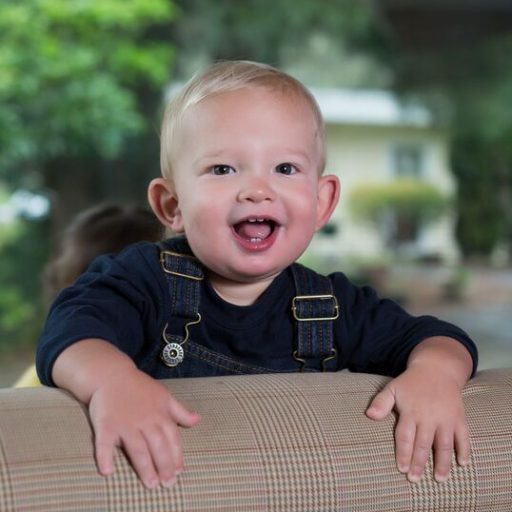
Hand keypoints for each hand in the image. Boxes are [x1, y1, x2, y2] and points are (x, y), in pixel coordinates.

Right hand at [89, 367, 200, 488]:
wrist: (112, 374)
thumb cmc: (140, 388)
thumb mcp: (164, 396)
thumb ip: (180, 411)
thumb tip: (198, 420)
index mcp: (160, 414)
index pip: (172, 438)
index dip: (177, 455)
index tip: (179, 472)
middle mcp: (145, 420)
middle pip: (157, 446)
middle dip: (165, 465)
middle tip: (168, 484)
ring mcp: (125, 423)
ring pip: (137, 448)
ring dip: (144, 467)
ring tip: (151, 483)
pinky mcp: (106, 425)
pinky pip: (104, 443)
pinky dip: (105, 457)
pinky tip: (107, 472)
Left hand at [365, 367, 469, 482]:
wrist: (437, 369)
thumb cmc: (411, 383)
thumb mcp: (392, 388)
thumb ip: (380, 403)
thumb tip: (368, 415)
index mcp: (411, 411)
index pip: (405, 436)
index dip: (403, 453)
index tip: (401, 469)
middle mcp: (429, 417)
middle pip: (423, 444)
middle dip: (419, 463)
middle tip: (415, 479)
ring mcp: (446, 418)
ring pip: (445, 444)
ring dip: (443, 463)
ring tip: (439, 479)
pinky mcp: (459, 418)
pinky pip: (464, 437)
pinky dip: (465, 450)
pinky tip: (462, 464)